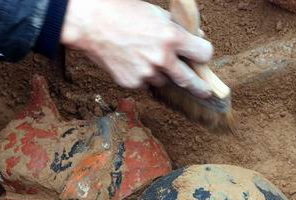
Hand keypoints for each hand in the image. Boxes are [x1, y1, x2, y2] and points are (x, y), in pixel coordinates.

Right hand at [61, 0, 213, 97]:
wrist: (91, 23)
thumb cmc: (122, 12)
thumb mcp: (156, 13)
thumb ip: (177, 28)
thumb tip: (195, 38)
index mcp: (171, 37)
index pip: (203, 54)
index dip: (203, 54)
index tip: (202, 56)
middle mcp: (161, 58)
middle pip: (190, 80)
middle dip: (200, 86)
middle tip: (205, 91)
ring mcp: (146, 73)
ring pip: (164, 81)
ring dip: (162, 74)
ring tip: (148, 58)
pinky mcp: (132, 82)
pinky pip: (145, 83)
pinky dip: (143, 76)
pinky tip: (132, 61)